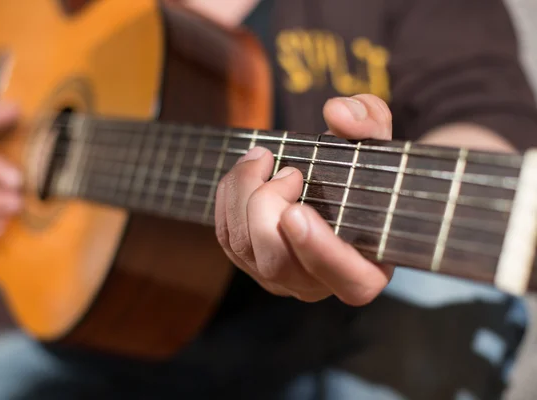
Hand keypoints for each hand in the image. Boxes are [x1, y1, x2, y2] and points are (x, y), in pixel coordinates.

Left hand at [215, 94, 393, 305]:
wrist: (338, 190)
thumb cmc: (362, 173)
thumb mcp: (378, 142)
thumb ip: (370, 122)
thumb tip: (337, 114)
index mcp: (367, 267)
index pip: (351, 281)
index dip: (322, 251)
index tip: (296, 212)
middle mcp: (320, 283)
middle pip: (279, 264)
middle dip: (268, 207)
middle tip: (288, 171)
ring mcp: (281, 278)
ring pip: (245, 249)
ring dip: (243, 194)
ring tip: (263, 157)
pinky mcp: (252, 264)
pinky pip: (227, 237)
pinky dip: (228, 198)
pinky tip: (247, 171)